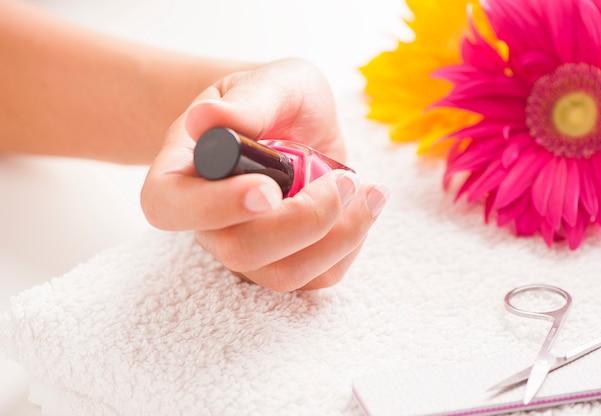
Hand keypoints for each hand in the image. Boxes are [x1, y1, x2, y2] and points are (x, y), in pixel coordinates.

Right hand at [141, 58, 387, 290]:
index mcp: (182, 173)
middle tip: (343, 180)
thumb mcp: (268, 83)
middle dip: (304, 220)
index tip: (269, 187)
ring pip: (284, 275)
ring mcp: (246, 248)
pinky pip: (317, 278)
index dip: (216, 207)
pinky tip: (361, 207)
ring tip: (365, 189)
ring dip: (339, 237)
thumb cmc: (270, 99)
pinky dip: (349, 244)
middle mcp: (208, 222)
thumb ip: (247, 101)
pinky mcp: (283, 262)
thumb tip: (206, 119)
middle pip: (239, 251)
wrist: (289, 122)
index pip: (171, 207)